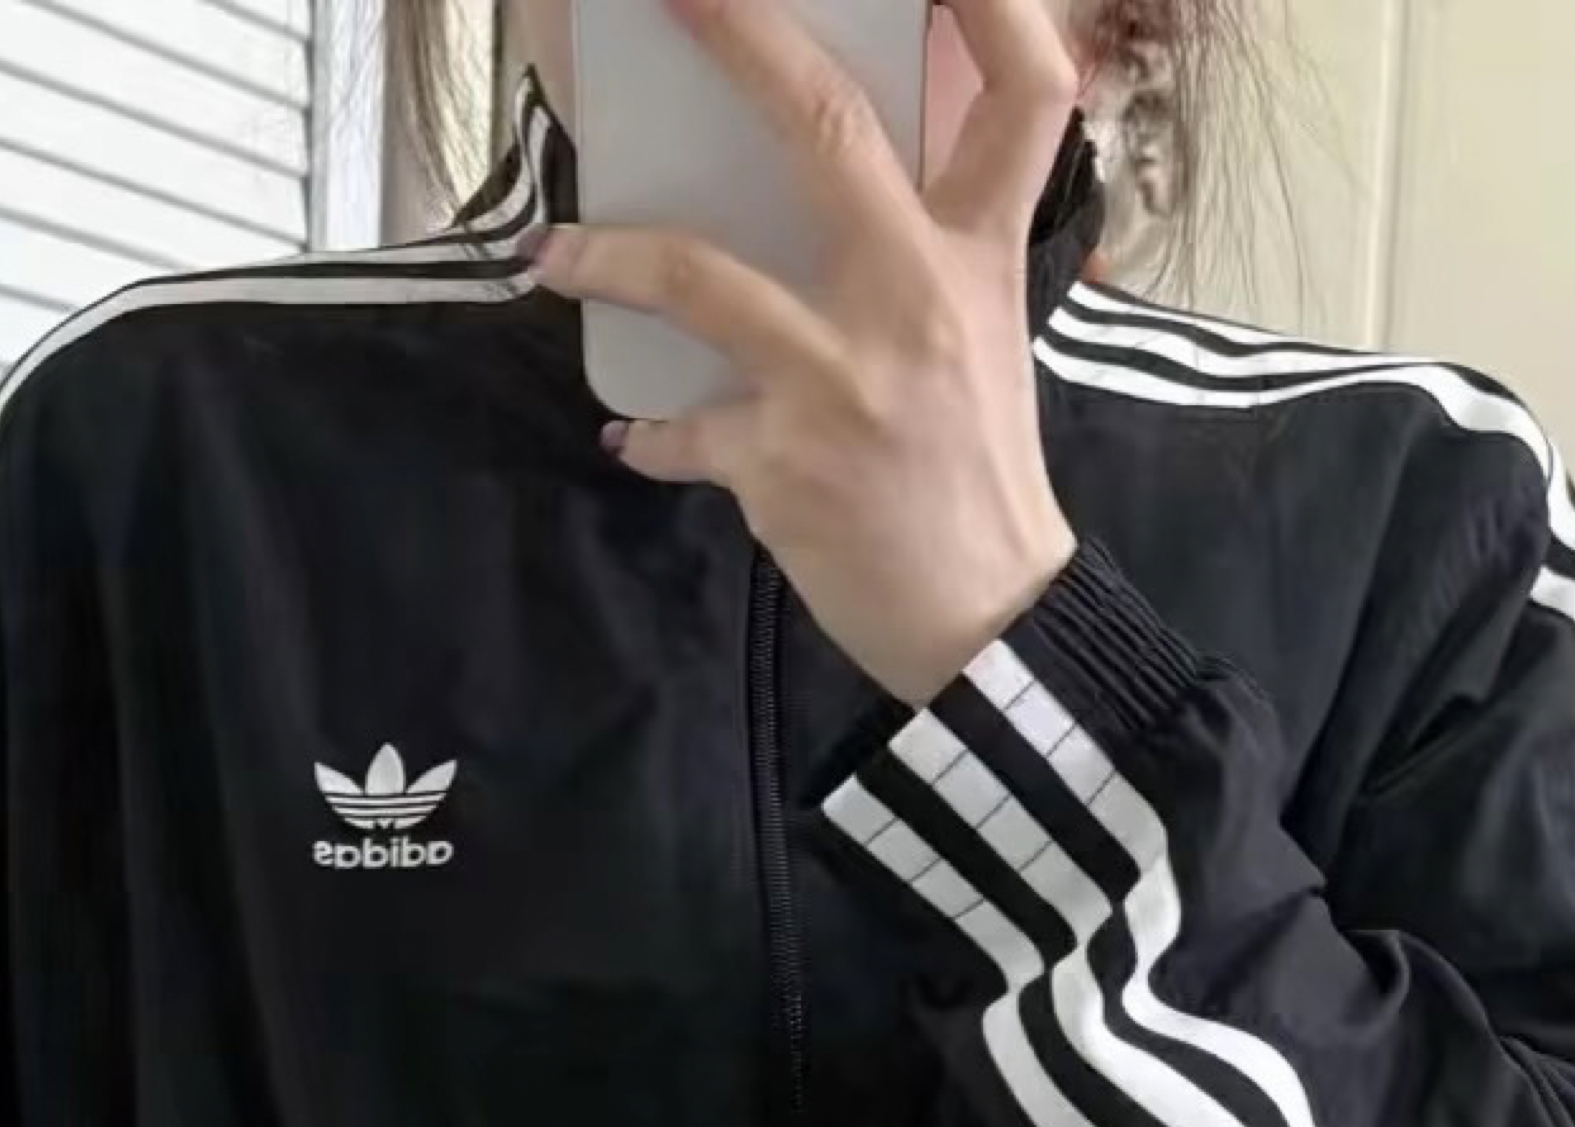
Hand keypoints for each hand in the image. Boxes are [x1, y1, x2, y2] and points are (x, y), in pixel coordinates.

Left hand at [537, 0, 1080, 706]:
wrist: (986, 619)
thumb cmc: (980, 474)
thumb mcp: (986, 334)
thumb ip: (930, 247)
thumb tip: (842, 181)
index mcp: (980, 254)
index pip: (1024, 91)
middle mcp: (915, 295)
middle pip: (825, 126)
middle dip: (737, 35)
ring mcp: (841, 378)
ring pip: (695, 275)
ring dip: (604, 257)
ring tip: (551, 254)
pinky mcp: (781, 464)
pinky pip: (678, 431)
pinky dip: (646, 432)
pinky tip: (631, 432)